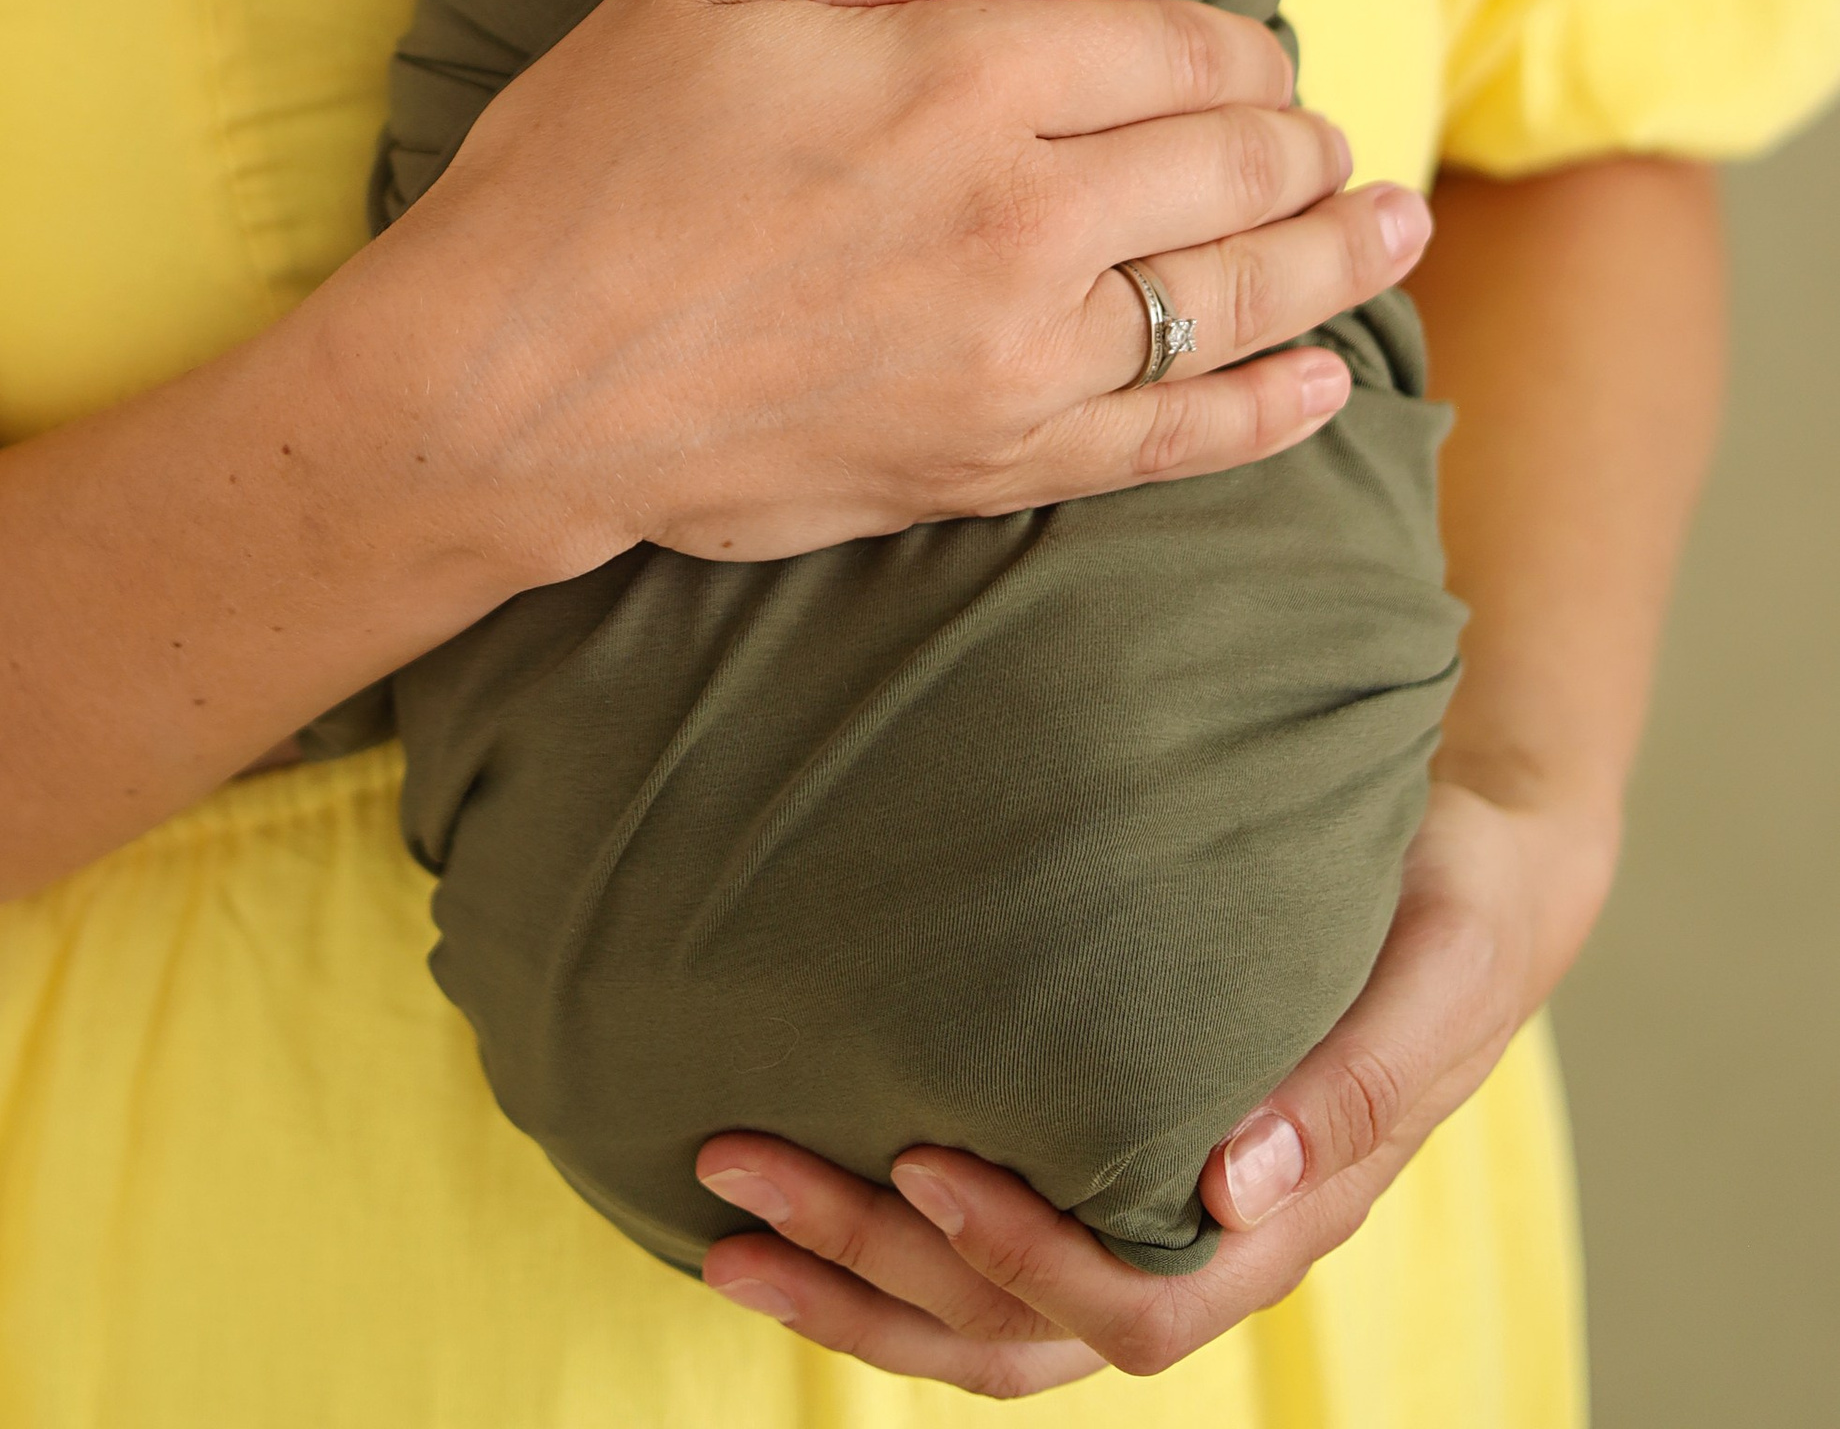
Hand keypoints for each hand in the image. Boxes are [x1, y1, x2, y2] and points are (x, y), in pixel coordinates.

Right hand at [383, 0, 1428, 584]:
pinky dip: (1268, 410)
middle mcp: (1023, 213)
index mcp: (962, 75)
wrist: (506, 380)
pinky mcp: (989, 463)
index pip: (1177, 50)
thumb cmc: (592, 157)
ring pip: (1235, 299)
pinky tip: (1324, 383)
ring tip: (1393, 227)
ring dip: (1336, 259)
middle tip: (1332, 139)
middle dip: (1304, 144)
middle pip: (1232, 166)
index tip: (1258, 53)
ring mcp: (1018, 353)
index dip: (1241, 48)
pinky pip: (1175, 441)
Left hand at [688, 771, 1618, 1395]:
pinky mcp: (1102, 1153)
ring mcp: (1147, 1209)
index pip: (1133, 1301)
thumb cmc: (1450, 907)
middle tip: (734, 1174)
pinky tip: (791, 1197)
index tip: (919, 1160)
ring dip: (851, 1282)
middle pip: (1021, 1330)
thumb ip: (1352, 1085)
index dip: (1020, 1255)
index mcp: (1279, 1217)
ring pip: (984, 1317)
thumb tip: (1232, 1185)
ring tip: (722, 1224)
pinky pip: (984, 1251)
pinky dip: (882, 1249)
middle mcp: (1203, 1237)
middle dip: (872, 1272)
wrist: (1470, 864)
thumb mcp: (1432, 972)